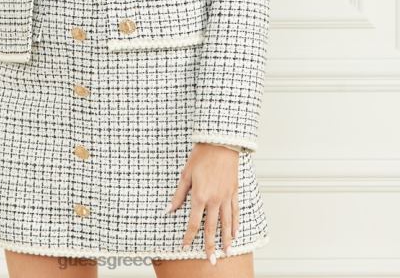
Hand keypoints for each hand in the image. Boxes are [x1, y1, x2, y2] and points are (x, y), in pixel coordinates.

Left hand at [165, 142, 238, 262]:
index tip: (185, 246)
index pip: (193, 222)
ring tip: (227, 252)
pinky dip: (236, 224)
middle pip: (212, 228)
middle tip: (212, 261)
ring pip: (227, 223)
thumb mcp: (186, 174)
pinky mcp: (234, 191)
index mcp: (200, 196)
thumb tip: (169, 210)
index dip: (188, 236)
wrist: (220, 143)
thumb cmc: (201, 156)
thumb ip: (178, 194)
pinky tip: (236, 233)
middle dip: (210, 246)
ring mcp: (226, 197)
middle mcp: (214, 200)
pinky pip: (236, 212)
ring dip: (226, 239)